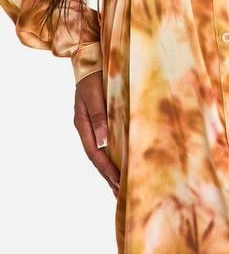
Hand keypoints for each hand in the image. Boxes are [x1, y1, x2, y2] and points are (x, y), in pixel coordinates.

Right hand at [73, 70, 120, 197]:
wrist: (91, 59)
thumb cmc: (93, 76)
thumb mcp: (95, 95)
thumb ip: (99, 117)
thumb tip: (103, 143)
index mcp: (82, 124)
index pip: (95, 154)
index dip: (106, 170)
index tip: (118, 183)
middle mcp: (87, 128)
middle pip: (97, 158)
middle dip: (108, 177)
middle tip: (121, 195)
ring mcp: (93, 125)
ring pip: (101, 152)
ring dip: (110, 169)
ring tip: (120, 187)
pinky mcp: (101, 119)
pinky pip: (107, 142)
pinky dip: (113, 155)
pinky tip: (121, 163)